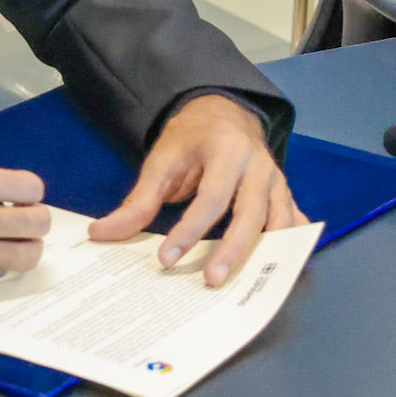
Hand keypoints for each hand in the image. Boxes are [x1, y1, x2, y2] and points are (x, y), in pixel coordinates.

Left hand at [88, 94, 307, 287]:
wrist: (223, 112)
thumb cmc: (191, 138)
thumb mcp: (162, 160)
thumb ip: (138, 200)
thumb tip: (102, 233)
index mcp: (227, 150)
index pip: (210, 197)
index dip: (189, 230)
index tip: (166, 259)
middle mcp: (258, 165)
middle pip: (251, 213)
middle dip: (232, 250)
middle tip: (211, 281)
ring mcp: (277, 180)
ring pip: (279, 221)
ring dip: (265, 254)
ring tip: (245, 283)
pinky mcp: (284, 193)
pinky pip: (293, 221)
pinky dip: (291, 245)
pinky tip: (282, 267)